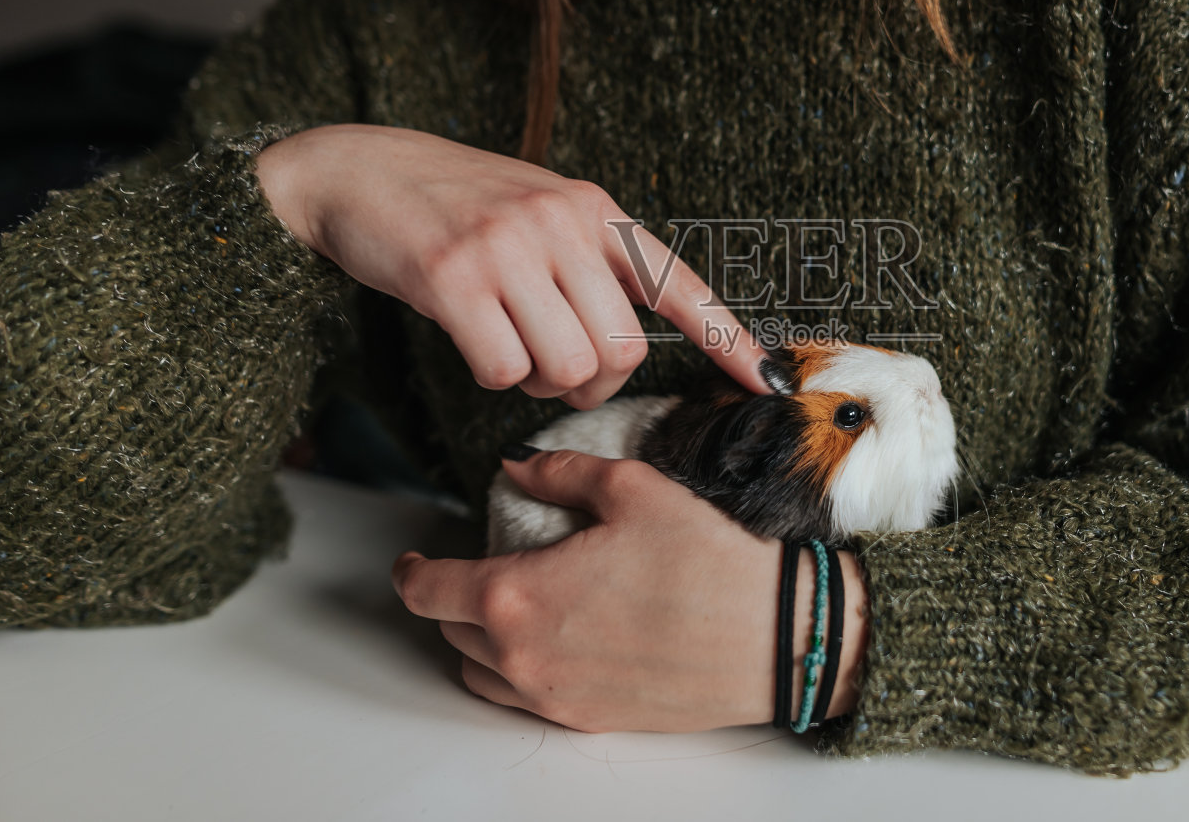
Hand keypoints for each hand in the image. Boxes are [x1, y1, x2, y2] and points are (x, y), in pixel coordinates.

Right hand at [255, 123, 766, 405]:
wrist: (355, 170)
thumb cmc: (453, 204)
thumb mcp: (538, 211)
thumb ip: (588, 262)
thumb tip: (625, 345)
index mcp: (593, 208)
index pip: (677, 281)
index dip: (728, 337)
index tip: (767, 380)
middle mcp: (561, 221)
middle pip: (621, 350)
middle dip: (592, 380)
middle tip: (553, 364)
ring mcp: (509, 246)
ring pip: (568, 367)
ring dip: (540, 382)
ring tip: (509, 343)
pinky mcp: (455, 276)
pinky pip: (505, 371)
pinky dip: (492, 375)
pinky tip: (472, 338)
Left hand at [391, 449, 868, 732]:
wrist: (776, 638)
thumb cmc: (710, 562)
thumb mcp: (632, 489)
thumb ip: (559, 473)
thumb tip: (518, 466)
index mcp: (518, 597)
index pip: (427, 590)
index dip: (412, 570)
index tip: (415, 558)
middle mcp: (525, 659)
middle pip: (451, 633)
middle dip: (451, 599)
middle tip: (475, 569)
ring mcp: (556, 697)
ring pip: (482, 675)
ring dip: (481, 640)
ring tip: (511, 606)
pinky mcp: (590, 720)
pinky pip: (527, 699)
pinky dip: (521, 670)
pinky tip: (559, 637)